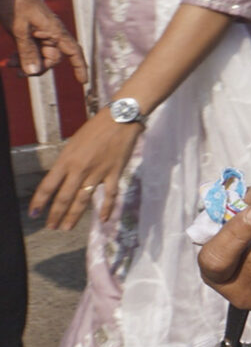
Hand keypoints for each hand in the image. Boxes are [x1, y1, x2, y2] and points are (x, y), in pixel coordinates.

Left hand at [0, 0, 86, 83]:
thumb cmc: (16, 2)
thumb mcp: (20, 29)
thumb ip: (27, 51)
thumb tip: (33, 72)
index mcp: (56, 31)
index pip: (74, 52)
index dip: (80, 67)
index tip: (83, 82)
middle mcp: (51, 33)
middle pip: (52, 59)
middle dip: (38, 68)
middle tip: (19, 73)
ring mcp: (39, 33)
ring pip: (38, 55)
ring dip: (26, 63)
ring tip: (10, 65)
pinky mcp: (29, 31)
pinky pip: (29, 49)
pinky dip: (21, 56)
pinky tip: (10, 59)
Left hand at [27, 109, 140, 230]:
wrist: (120, 119)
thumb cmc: (95, 128)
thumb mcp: (73, 144)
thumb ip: (68, 163)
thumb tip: (63, 179)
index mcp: (66, 160)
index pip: (48, 186)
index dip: (39, 202)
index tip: (34, 213)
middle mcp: (79, 169)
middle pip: (64, 197)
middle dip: (55, 214)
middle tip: (51, 226)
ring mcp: (98, 172)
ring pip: (83, 199)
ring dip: (73, 215)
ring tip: (66, 227)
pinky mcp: (114, 173)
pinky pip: (110, 195)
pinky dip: (107, 208)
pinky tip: (103, 219)